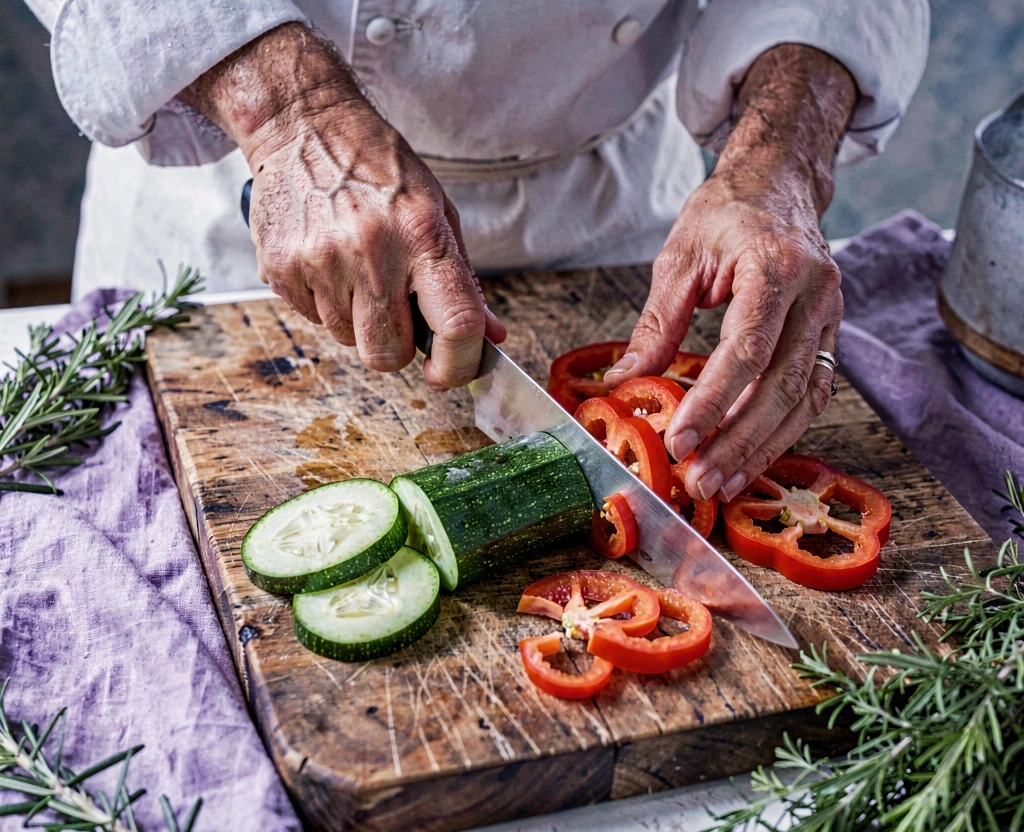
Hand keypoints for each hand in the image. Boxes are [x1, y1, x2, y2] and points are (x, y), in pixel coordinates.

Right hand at [180, 24, 504, 388]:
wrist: (304, 124)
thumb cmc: (379, 170)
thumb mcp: (438, 213)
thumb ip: (463, 281)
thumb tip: (491, 337)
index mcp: (423, 234)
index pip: (456, 325)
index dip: (459, 364)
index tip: (452, 372)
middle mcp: (373, 250)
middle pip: (388, 354)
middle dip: (397, 347)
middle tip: (396, 314)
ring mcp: (322, 261)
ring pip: (348, 341)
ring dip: (357, 320)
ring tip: (356, 270)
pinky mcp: (281, 268)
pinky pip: (312, 320)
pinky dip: (324, 303)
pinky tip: (327, 262)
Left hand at [604, 45, 855, 502]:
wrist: (778, 184)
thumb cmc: (726, 213)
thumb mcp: (680, 258)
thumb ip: (656, 325)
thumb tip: (623, 383)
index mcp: (776, 265)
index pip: (746, 349)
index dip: (713, 402)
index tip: (681, 441)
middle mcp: (815, 293)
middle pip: (781, 386)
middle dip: (739, 442)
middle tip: (700, 480)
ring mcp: (830, 316)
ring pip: (804, 400)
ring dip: (762, 449)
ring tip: (721, 483)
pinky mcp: (829, 334)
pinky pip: (811, 394)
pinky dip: (781, 432)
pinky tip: (749, 458)